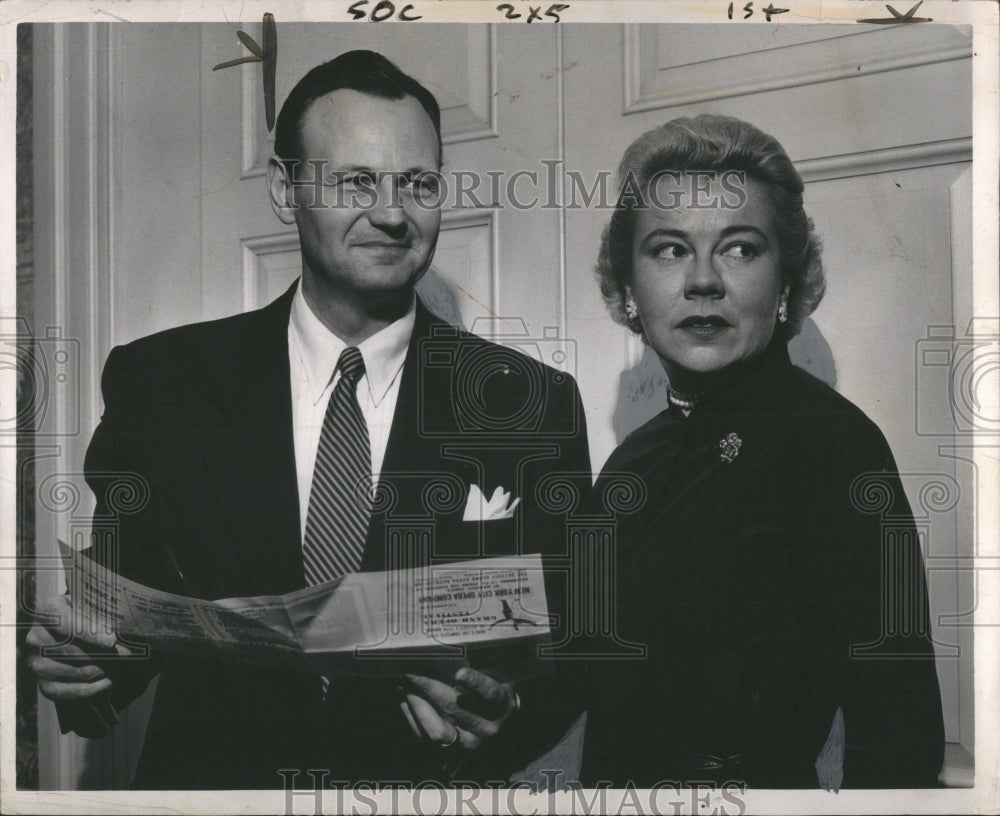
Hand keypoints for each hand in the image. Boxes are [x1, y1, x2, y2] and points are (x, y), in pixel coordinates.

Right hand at [25, 594, 131, 737]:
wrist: (70, 633)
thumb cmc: (87, 614)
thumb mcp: (91, 605)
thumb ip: (100, 612)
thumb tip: (121, 630)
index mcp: (48, 610)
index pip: (66, 623)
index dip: (90, 634)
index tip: (112, 641)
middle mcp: (35, 638)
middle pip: (76, 652)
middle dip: (107, 654)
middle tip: (129, 654)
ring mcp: (37, 664)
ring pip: (79, 672)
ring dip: (106, 670)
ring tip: (123, 664)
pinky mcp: (45, 685)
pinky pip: (73, 692)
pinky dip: (96, 687)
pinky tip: (111, 680)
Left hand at [400, 668, 518, 750]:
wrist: (494, 721)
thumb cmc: (492, 690)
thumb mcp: (498, 675)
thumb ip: (485, 663)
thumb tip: (457, 645)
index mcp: (502, 705)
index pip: (491, 694)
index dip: (476, 683)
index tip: (459, 672)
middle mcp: (486, 727)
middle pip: (455, 709)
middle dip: (429, 687)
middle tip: (410, 669)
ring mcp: (467, 742)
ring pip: (436, 730)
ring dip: (416, 703)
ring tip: (404, 683)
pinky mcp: (448, 751)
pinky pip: (423, 735)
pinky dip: (411, 713)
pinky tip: (405, 695)